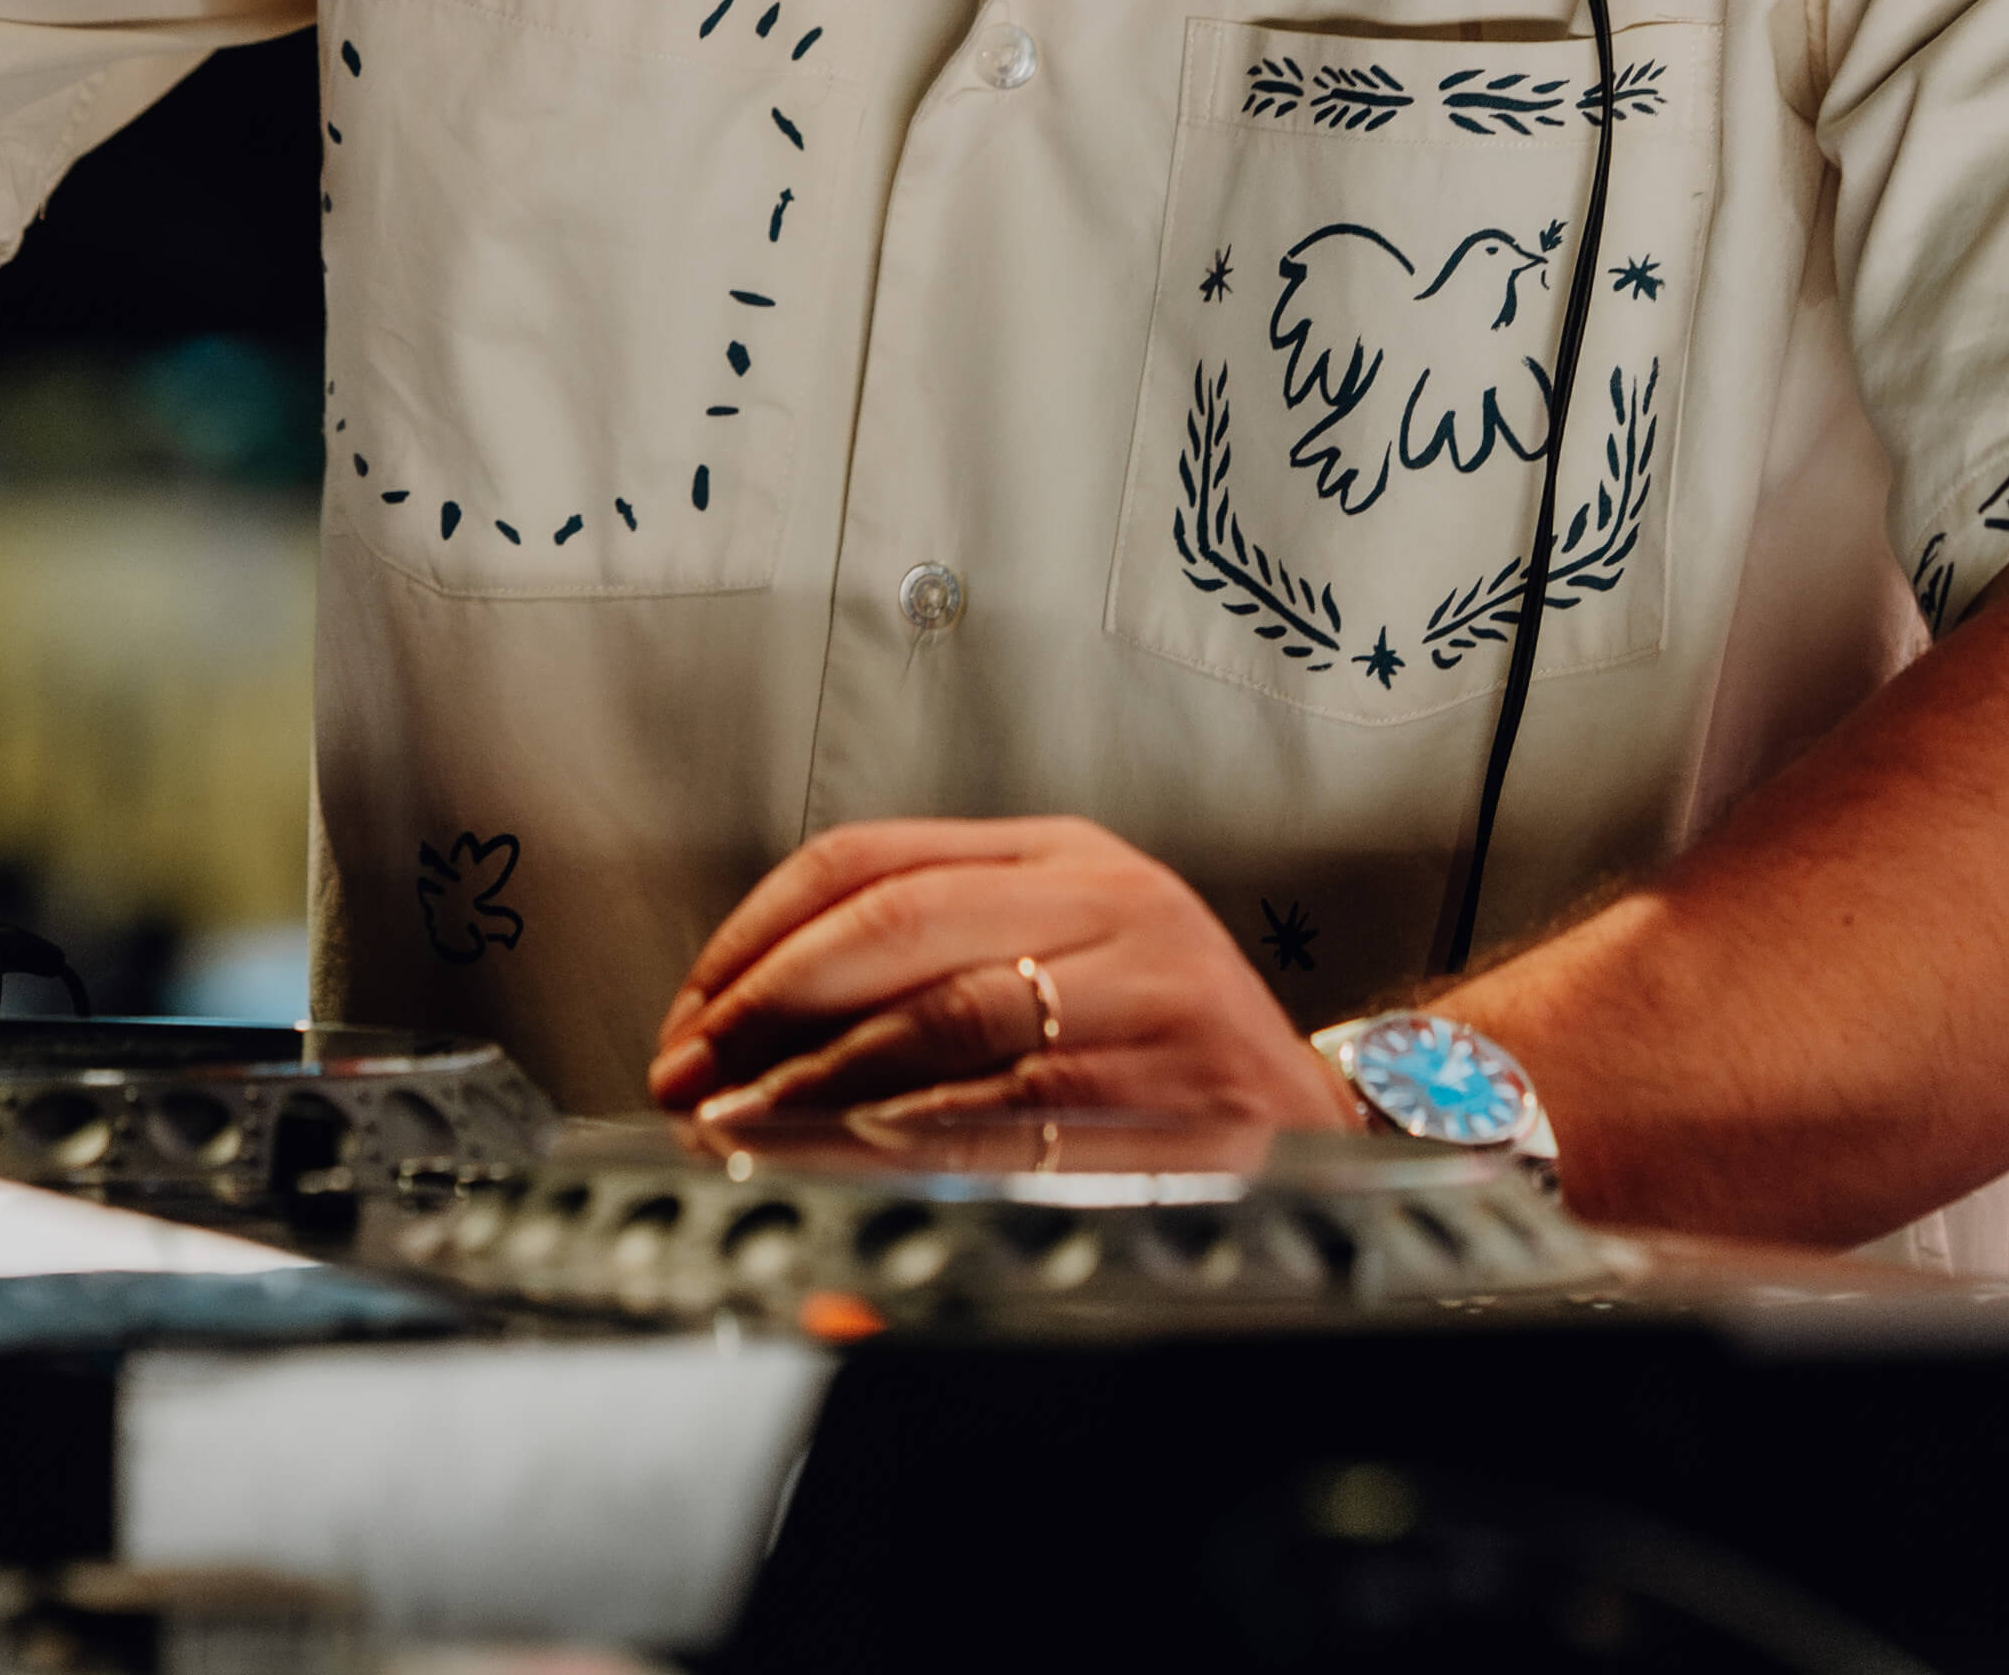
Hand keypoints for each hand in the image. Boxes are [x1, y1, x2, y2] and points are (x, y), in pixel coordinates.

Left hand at [644, 815, 1360, 1134]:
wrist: (1319, 1122)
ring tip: (739, 1125)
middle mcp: (1106, 901)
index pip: (868, 860)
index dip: (756, 936)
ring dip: (814, 1079)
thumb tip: (750, 1034)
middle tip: (689, 1074)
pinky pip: (1011, 1104)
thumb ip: (928, 966)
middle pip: (891, 924)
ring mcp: (1143, 987)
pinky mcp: (1168, 1081)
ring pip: (941, 1012)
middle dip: (763, 1006)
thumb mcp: (1062, 957)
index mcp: (1060, 855)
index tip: (689, 1011)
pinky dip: (913, 1131)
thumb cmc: (1164, 1051)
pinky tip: (848, 1153)